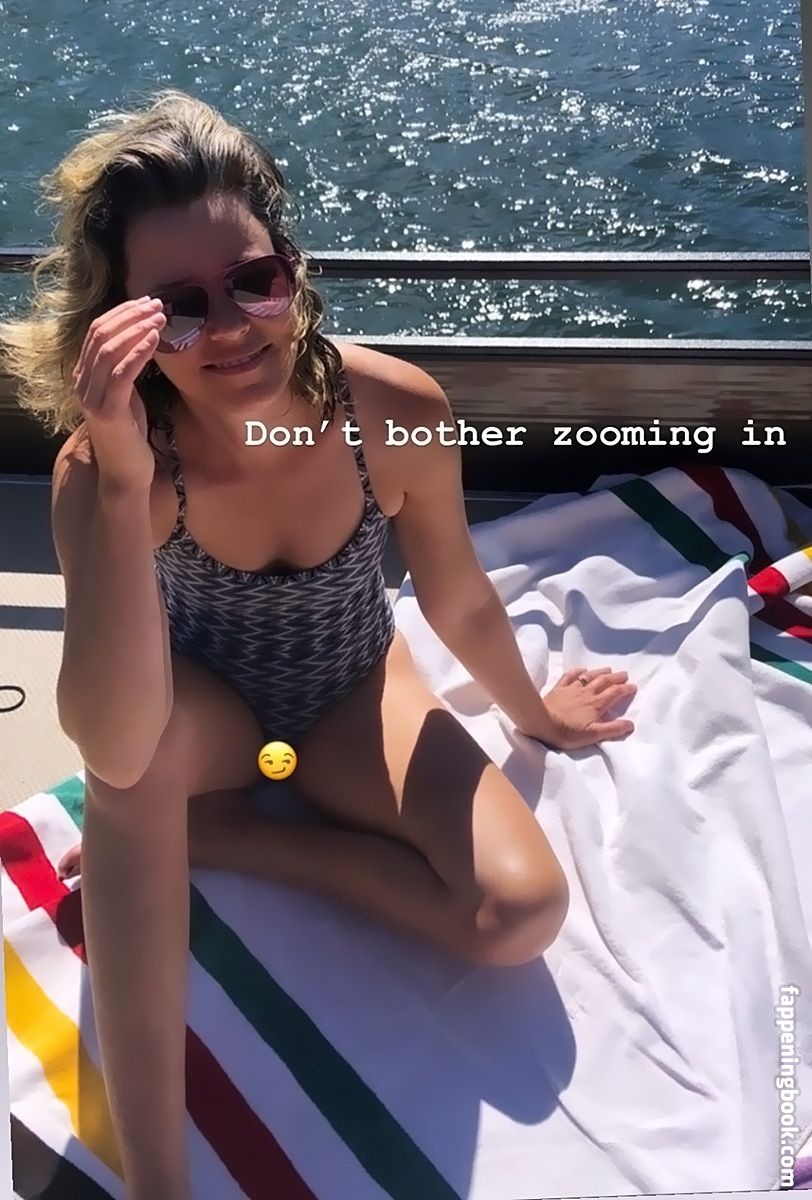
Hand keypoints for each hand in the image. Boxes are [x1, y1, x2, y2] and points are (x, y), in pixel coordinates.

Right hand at [70, 296, 166, 490]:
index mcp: (84, 375)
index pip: (97, 332)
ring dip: (137, 329)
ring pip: (110, 351)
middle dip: (131, 316)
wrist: (125, 471)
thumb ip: (126, 368)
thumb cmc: (129, 432)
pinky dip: (138, 353)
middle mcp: (82, 382)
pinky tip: (154, 340)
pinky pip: (122, 375)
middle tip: (158, 305)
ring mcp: (92, 397)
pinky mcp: (108, 411)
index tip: (147, 303)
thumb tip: (143, 337)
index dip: (122, 313)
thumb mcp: (126, 393)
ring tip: (160, 318)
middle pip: (101, 335)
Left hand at [520, 667, 636, 750]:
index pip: (615, 693)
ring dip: (600, 672)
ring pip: (589, 677)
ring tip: (608, 669)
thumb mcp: (593, 735)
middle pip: (604, 682)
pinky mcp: (559, 688)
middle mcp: (586, 693)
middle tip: (624, 674)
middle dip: (616, 678)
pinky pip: (570, 676)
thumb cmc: (568, 732)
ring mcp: (572, 689)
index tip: (633, 686)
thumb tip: (631, 724)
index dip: (625, 689)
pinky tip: (581, 670)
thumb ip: (613, 729)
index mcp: (596, 704)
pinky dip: (577, 671)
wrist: (541, 722)